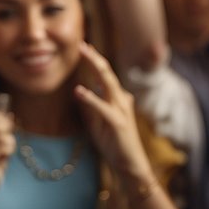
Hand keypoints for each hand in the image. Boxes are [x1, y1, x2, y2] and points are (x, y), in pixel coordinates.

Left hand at [73, 42, 153, 185]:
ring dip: (95, 68)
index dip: (95, 60)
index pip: (105, 75)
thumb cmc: (113, 143)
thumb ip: (91, 105)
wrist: (129, 165)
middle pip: (107, 74)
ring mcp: (121, 111)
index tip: (84, 46)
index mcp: (116, 99)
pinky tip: (79, 90)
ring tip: (83, 54)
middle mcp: (120, 101)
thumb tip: (83, 88)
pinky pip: (102, 108)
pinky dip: (91, 98)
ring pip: (108, 84)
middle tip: (82, 44)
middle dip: (95, 57)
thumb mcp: (97, 121)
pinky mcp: (118, 123)